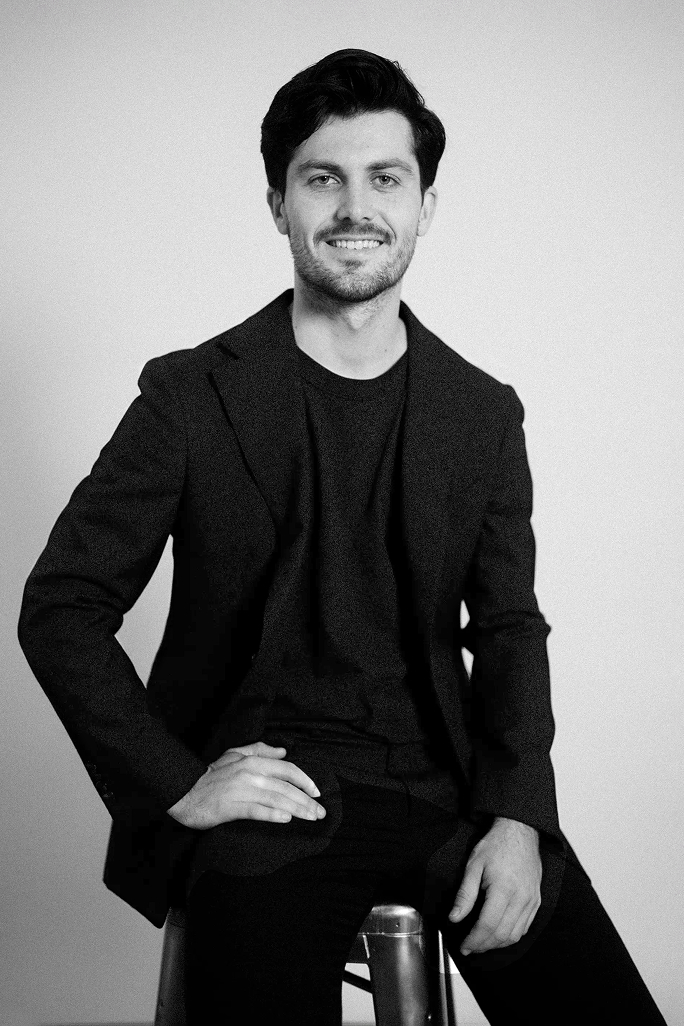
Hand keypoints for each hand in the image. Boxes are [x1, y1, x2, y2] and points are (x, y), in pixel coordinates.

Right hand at [167, 740, 326, 829]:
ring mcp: (242, 791)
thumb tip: (283, 751)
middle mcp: (250, 774)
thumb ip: (259, 750)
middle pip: (286, 787)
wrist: (185, 792)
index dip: (304, 780)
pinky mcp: (232, 807)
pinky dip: (274, 814)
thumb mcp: (235, 755)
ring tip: (311, 818)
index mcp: (252, 761)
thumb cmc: (211, 775)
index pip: (286, 769)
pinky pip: (257, 811)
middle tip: (321, 812)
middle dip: (307, 800)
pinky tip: (286, 819)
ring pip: (277, 799)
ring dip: (298, 809)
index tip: (317, 792)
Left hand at [448, 817, 541, 955]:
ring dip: (497, 944)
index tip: (464, 946)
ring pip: (515, 935)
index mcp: (503, 888)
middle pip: (501, 934)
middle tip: (470, 947)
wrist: (520, 832)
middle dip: (483, 945)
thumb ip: (464, 894)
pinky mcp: (536, 901)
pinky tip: (499, 935)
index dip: (474, 940)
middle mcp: (521, 898)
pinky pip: (525, 927)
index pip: (487, 925)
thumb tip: (454, 917)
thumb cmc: (496, 845)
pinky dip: (511, 936)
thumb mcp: (474, 865)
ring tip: (482, 944)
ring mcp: (531, 900)